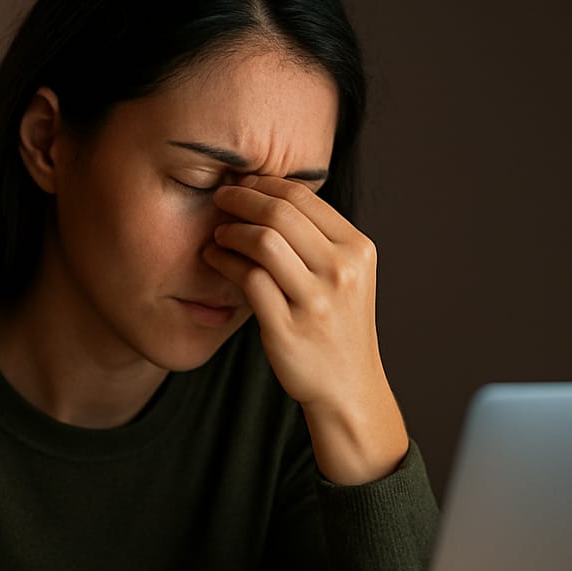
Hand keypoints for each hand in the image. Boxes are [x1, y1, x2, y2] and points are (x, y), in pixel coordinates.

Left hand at [202, 175, 407, 483]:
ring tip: (217, 232)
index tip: (243, 184)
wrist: (348, 387)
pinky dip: (224, 261)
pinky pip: (248, 280)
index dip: (265, 183)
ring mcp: (316, 302)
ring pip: (264, 243)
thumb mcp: (348, 276)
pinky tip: (214, 258)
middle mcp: (341, 272)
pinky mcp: (287, 328)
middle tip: (221, 198)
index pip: (304, 198)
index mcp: (357, 250)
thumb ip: (320, 238)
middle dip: (242, 198)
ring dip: (231, 230)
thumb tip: (269, 194)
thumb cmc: (339, 325)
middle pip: (281, 214)